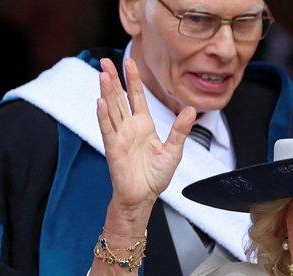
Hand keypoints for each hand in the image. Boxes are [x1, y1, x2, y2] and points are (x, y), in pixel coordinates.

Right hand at [96, 57, 195, 213]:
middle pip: (119, 98)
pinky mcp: (114, 149)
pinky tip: (100, 102)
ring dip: (106, 92)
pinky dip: (103, 116)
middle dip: (113, 80)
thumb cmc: (155, 177)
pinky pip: (107, 130)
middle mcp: (129, 128)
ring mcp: (120, 137)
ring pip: (111, 110)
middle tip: (105, 61)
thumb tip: (192, 110)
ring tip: (102, 75)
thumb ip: (180, 129)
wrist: (143, 197)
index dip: (133, 80)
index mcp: (143, 126)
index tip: (129, 63)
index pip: (136, 97)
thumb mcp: (173, 151)